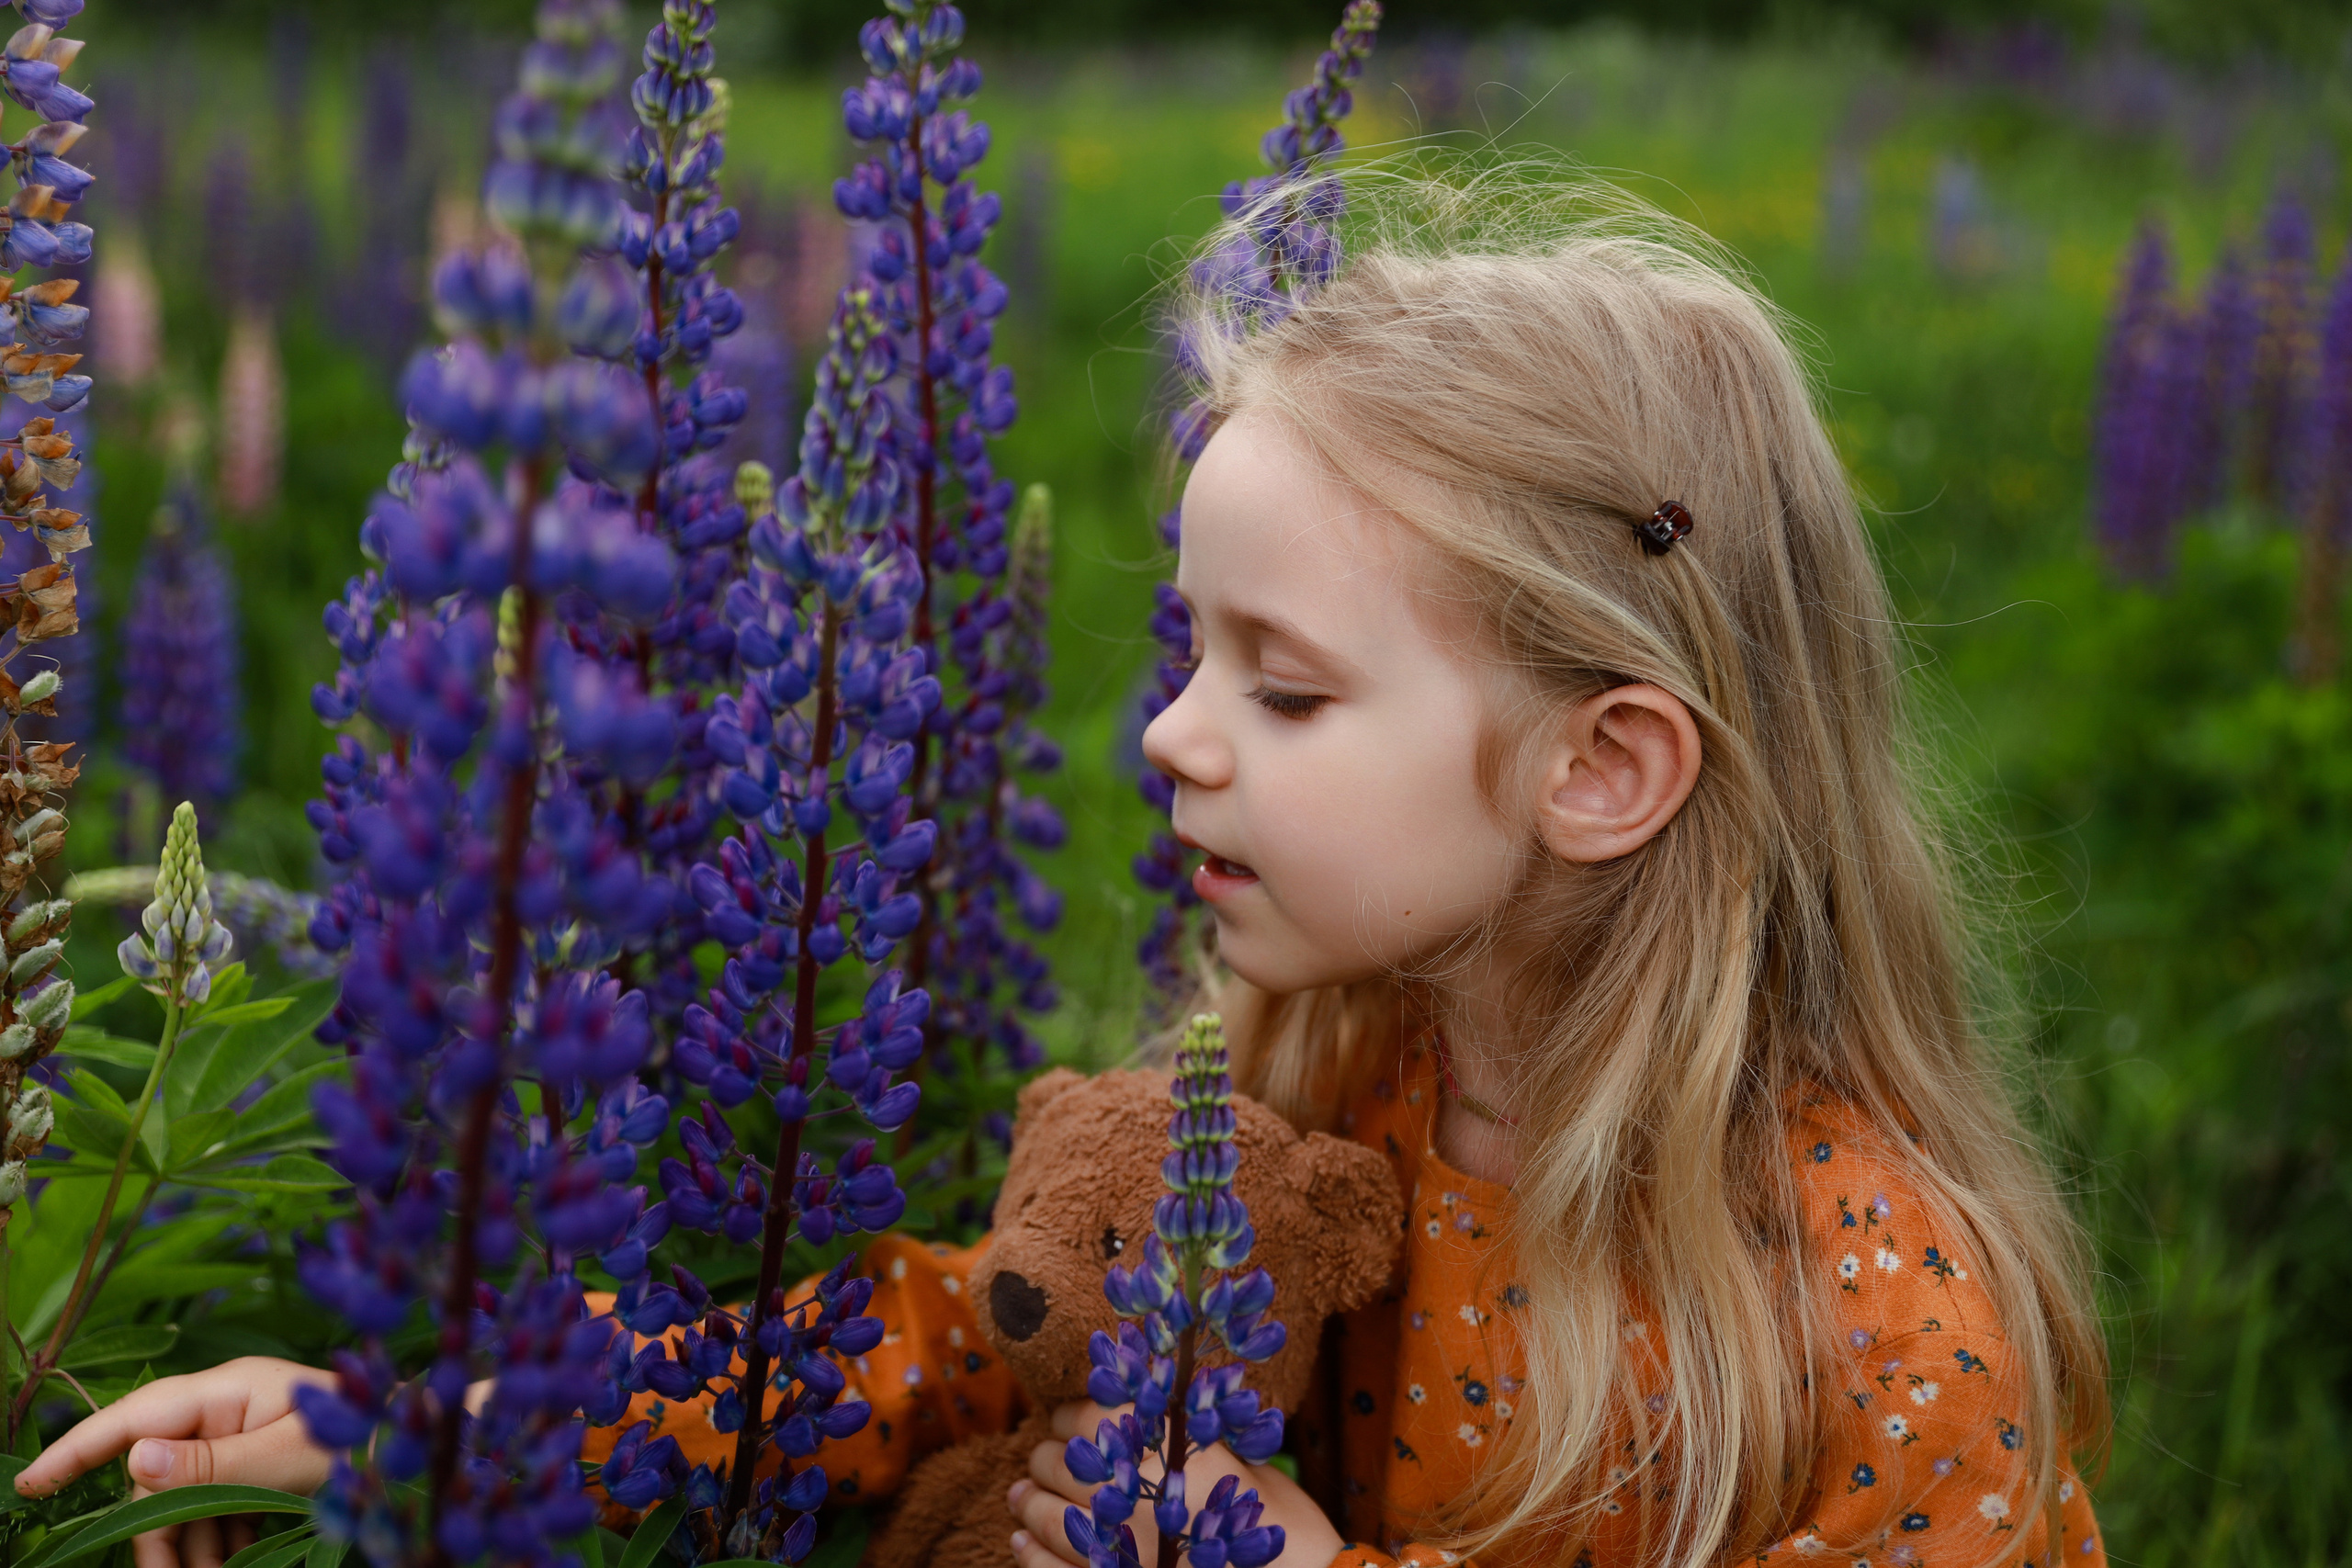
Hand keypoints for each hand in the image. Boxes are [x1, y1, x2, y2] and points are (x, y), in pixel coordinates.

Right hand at [15, 1356, 336, 1567]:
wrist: (424, 1446)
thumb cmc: (364, 1438)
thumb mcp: (287, 1455)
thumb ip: (211, 1463)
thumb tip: (135, 1460)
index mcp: (228, 1390)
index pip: (135, 1415)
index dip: (78, 1449)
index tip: (28, 1482)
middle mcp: (227, 1410)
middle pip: (156, 1475)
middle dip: (155, 1531)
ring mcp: (242, 1440)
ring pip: (184, 1502)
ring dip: (189, 1547)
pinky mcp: (258, 1469)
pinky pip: (217, 1510)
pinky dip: (218, 1544)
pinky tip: (231, 1565)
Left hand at [1008, 1399, 1343, 1567]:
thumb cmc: (1285, 1527)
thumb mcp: (1245, 1463)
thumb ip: (1193, 1436)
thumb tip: (1156, 1406)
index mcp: (1162, 1451)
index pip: (1087, 1416)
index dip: (1075, 1414)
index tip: (1077, 1417)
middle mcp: (1129, 1496)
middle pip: (1057, 1462)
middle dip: (1050, 1455)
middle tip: (1053, 1455)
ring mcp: (1116, 1551)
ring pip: (1044, 1514)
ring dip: (1027, 1498)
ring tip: (1020, 1494)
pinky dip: (1030, 1552)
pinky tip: (1020, 1539)